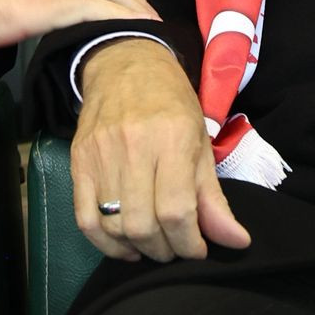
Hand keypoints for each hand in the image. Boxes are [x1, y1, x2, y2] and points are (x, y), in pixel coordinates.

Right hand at [71, 39, 250, 262]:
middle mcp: (132, 147)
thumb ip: (214, 198)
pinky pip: (85, 219)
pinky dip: (105, 243)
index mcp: (171, 139)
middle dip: (165, 250)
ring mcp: (100, 155)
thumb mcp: (201, 143)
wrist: (125, 64)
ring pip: (114, 226)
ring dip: (138, 248)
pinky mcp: (78, 162)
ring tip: (155, 244)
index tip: (198, 249)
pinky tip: (125, 244)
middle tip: (177, 247)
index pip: (175, 211)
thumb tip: (236, 241)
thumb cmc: (171, 102)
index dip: (189, 243)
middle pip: (143, 224)